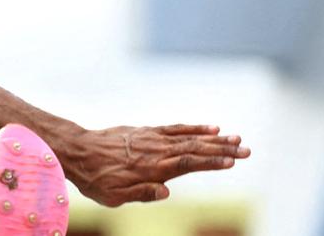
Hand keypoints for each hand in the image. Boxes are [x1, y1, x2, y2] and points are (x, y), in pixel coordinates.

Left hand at [59, 124, 249, 206]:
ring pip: (187, 137)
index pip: (187, 163)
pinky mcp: (145, 131)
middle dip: (222, 149)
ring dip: (213, 137)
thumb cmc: (95, 179)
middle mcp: (155, 150)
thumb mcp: (114, 196)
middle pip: (194, 148)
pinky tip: (209, 128)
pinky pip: (173, 128)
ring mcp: (151, 138)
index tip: (232, 161)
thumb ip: (141, 193)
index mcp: (151, 168)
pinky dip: (192, 127)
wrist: (76, 151)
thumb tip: (165, 193)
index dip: (211, 161)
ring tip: (236, 138)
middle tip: (247, 149)